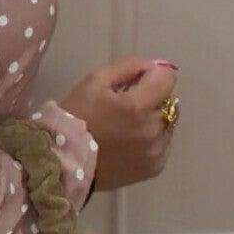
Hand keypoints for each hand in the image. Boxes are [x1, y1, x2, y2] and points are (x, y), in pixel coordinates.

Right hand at [58, 56, 177, 191]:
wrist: (64, 161)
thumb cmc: (77, 116)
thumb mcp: (95, 80)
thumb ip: (128, 66)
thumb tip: (153, 66)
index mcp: (138, 107)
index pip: (167, 78)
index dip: (150, 76)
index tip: (133, 83)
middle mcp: (152, 131)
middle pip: (169, 100)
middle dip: (151, 98)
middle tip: (124, 106)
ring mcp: (156, 152)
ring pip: (167, 123)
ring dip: (153, 120)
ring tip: (126, 126)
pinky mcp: (154, 168)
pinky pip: (163, 144)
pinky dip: (151, 139)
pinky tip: (129, 142)